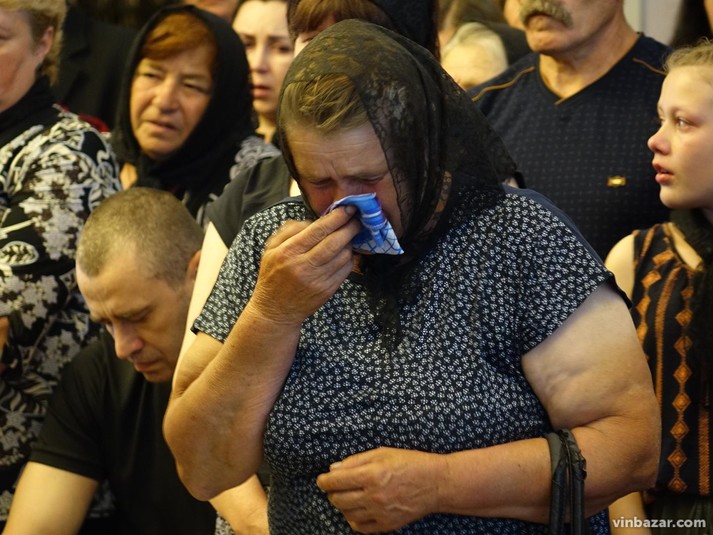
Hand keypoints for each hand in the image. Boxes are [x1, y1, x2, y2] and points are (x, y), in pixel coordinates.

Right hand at [249, 206, 360, 325]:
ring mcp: (318, 280)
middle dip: (350, 227)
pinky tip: (345, 253)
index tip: (347, 209)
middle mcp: (303, 266)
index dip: (336, 218)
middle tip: (357, 219)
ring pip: (343, 256)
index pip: (318, 230)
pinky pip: (345, 270)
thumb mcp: (270, 250)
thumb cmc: (273, 276)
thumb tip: (312, 221)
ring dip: (350, 243)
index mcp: (288, 252)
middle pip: (334, 242)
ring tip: (349, 236)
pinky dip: (349, 258)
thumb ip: (288, 230)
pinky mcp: (328, 290)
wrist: (276, 311)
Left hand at [316, 447, 441, 532]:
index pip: (336, 481)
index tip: (322, 480)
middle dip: (331, 492)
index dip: (324, 481)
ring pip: (346, 513)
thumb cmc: (410, 462)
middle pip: (337, 499)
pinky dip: (353, 519)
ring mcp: (380, 512)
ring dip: (342, 504)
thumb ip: (356, 461)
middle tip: (335, 487)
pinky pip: (360, 527)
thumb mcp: (382, 453)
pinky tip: (357, 509)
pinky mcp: (387, 525)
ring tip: (348, 496)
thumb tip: (333, 469)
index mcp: (372, 474)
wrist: (436, 483)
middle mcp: (374, 495)